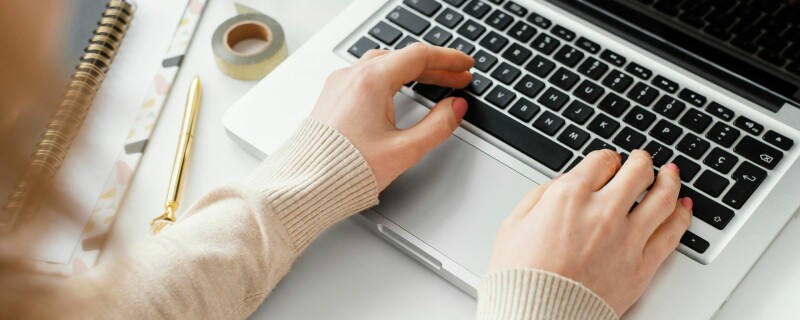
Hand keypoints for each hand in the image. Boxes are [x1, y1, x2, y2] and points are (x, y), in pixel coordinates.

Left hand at [311, 43, 473, 190]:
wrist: (305, 184)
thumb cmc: (343, 170)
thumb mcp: (404, 150)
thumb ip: (437, 126)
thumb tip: (455, 109)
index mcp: (371, 81)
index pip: (420, 56)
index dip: (449, 59)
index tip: (466, 65)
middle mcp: (352, 76)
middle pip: (403, 58)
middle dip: (435, 67)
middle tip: (458, 78)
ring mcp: (339, 85)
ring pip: (384, 64)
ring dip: (412, 71)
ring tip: (434, 82)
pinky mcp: (332, 97)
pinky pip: (366, 75)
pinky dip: (391, 77)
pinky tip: (400, 90)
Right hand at [487, 150, 692, 315]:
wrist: (536, 315)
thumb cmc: (520, 276)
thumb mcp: (513, 225)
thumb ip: (539, 196)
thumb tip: (560, 183)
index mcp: (569, 196)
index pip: (603, 160)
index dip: (607, 159)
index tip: (608, 164)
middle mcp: (602, 211)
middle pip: (638, 171)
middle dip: (641, 161)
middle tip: (642, 161)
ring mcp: (626, 238)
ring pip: (663, 197)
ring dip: (670, 180)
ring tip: (671, 175)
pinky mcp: (641, 265)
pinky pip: (672, 233)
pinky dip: (682, 215)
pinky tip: (684, 207)